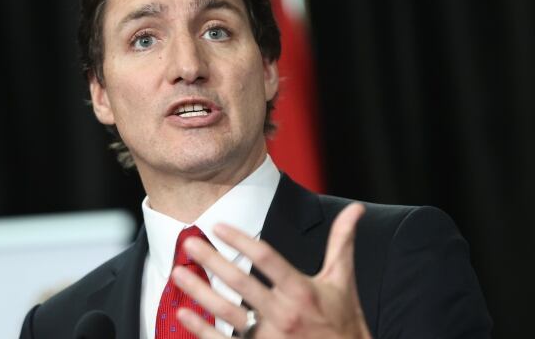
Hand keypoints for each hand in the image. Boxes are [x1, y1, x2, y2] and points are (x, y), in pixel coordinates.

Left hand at [171, 202, 370, 338]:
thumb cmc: (344, 323)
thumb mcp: (342, 282)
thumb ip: (341, 244)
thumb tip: (355, 209)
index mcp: (302, 291)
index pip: (267, 259)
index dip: (242, 240)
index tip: (219, 225)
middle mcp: (284, 313)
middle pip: (241, 283)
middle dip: (212, 261)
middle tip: (189, 243)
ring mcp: (270, 337)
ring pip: (227, 312)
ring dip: (200, 292)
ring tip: (178, 273)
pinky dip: (201, 329)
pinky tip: (183, 314)